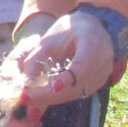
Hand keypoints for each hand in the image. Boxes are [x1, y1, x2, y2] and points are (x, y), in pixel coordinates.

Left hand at [0, 13, 114, 124]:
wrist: (91, 28)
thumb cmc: (68, 30)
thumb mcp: (49, 40)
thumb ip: (37, 59)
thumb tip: (25, 81)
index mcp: (92, 42)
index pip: (82, 65)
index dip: (68, 78)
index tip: (53, 87)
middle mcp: (102, 61)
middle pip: (76, 85)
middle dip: (49, 94)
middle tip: (25, 98)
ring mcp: (102, 74)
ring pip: (76, 93)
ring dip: (52, 98)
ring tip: (29, 99)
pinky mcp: (98, 83)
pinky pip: (78, 93)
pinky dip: (59, 96)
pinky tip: (42, 96)